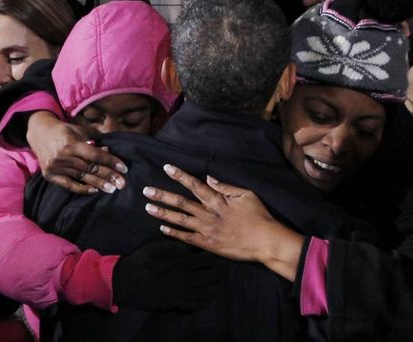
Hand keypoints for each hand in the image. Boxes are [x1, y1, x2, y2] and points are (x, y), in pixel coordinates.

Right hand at [26, 112, 128, 193]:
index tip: (124, 168)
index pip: (95, 155)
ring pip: (82, 177)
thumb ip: (92, 144)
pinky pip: (69, 185)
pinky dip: (82, 188)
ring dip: (99, 184)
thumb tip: (107, 153)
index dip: (111, 162)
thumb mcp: (79, 132)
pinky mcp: (49, 175)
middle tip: (122, 183)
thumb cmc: (63, 131)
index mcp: (71, 143)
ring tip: (112, 189)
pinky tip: (95, 190)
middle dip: (108, 176)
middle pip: (90, 168)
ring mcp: (55, 167)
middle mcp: (63, 156)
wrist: (39, 133)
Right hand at [112, 240, 223, 310]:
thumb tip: (191, 245)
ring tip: (220, 282)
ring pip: (207, 292)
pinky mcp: (176, 303)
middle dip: (219, 272)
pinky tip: (210, 297)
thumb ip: (176, 246)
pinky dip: (207, 300)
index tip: (217, 254)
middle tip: (223, 268)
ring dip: (217, 287)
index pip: (206, 259)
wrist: (125, 282)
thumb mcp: (156, 247)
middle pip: (211, 276)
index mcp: (181, 263)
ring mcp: (181, 293)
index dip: (214, 256)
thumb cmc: (141, 261)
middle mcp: (184, 279)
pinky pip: (197, 304)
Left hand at [144, 164, 303, 280]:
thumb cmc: (258, 216)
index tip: (167, 168)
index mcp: (217, 199)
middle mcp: (209, 213)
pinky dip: (174, 232)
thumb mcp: (246, 195)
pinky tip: (162, 228)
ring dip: (163, 213)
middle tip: (147, 191)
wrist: (265, 241)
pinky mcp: (208, 243)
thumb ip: (225, 187)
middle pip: (181, 202)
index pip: (194, 184)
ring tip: (148, 207)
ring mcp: (207, 229)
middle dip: (162, 195)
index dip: (179, 175)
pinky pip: (187, 237)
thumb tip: (209, 178)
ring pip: (180, 219)